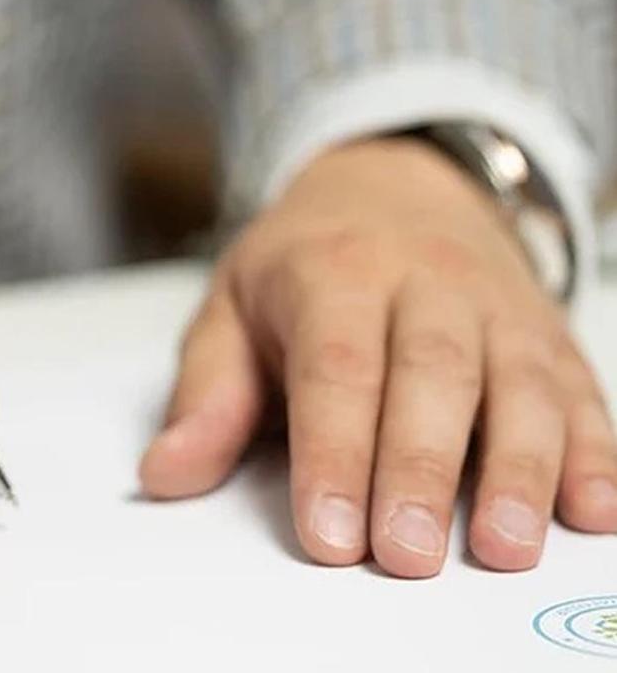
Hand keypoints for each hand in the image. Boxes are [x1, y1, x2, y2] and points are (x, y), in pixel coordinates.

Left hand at [140, 137, 616, 576]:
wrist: (396, 184)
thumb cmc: (305, 263)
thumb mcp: (231, 309)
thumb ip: (207, 395)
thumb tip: (166, 474)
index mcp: (333, 274)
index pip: (335, 368)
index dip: (333, 453)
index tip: (328, 534)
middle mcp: (424, 284)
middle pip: (431, 376)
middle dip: (419, 470)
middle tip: (406, 555)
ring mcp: (495, 308)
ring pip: (516, 384)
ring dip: (518, 469)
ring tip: (504, 546)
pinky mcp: (547, 335)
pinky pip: (578, 389)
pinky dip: (595, 452)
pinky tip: (594, 510)